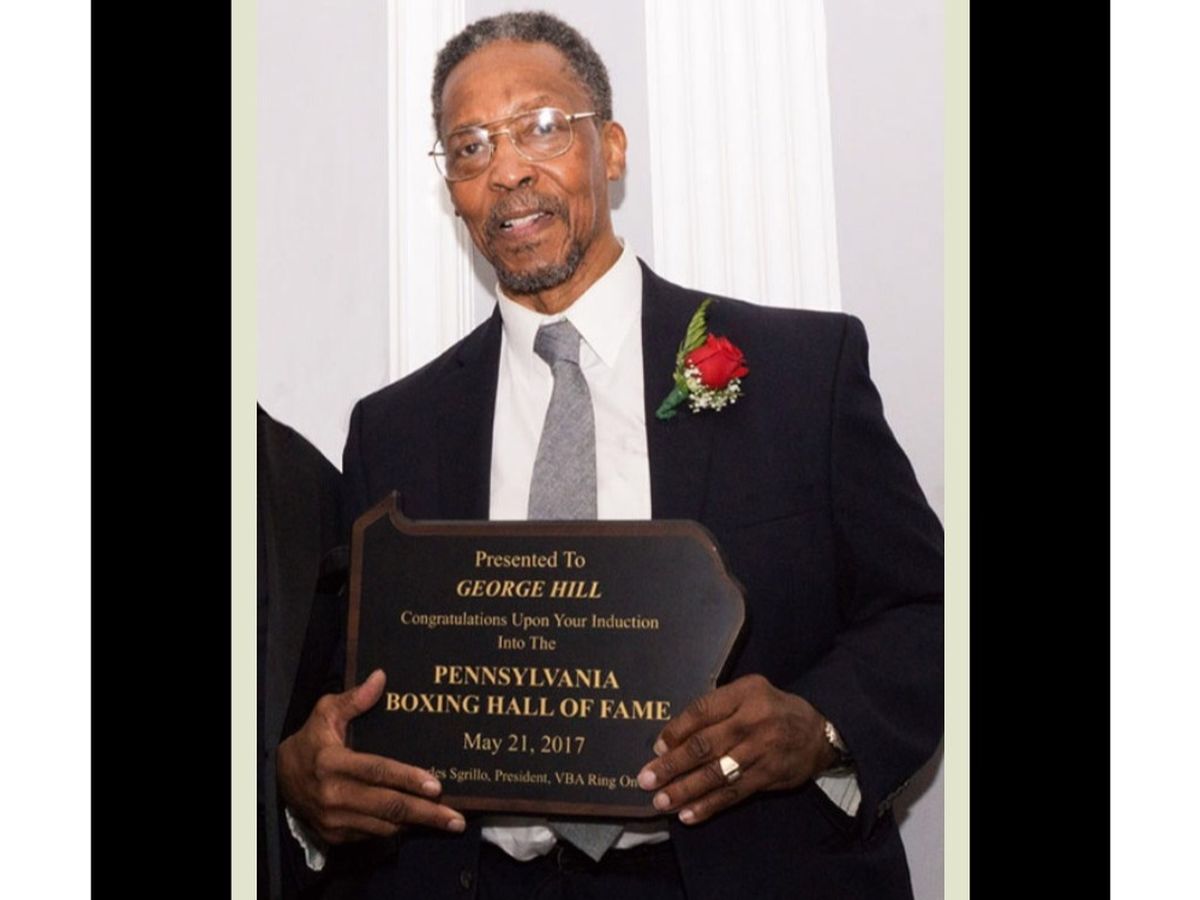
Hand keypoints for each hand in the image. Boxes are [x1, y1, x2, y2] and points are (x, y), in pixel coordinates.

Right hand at [276, 669, 466, 843]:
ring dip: (416, 824)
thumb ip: (354, 699)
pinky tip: (416, 823)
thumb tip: (381, 677)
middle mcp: (334, 795)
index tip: (436, 785)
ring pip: (384, 826)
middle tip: (455, 819)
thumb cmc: (312, 740)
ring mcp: (334, 820)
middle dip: (426, 813)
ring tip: (446, 821)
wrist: (280, 779)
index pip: (376, 771)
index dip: (407, 778)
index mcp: (332, 762)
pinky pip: (373, 835)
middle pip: (388, 807)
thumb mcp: (326, 713)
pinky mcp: (336, 836)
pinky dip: (396, 829)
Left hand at [635, 674, 838, 824]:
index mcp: (744, 693)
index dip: (677, 730)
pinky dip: (709, 806)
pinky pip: (733, 794)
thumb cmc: (772, 709)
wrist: (818, 733)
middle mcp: (752, 720)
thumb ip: (718, 707)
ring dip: (685, 790)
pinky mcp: (767, 777)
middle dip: (672, 765)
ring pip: (716, 774)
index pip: (702, 710)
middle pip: (705, 745)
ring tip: (661, 801)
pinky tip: (688, 814)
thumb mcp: (749, 693)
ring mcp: (760, 751)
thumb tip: (674, 735)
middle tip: (647, 778)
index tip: (657, 746)